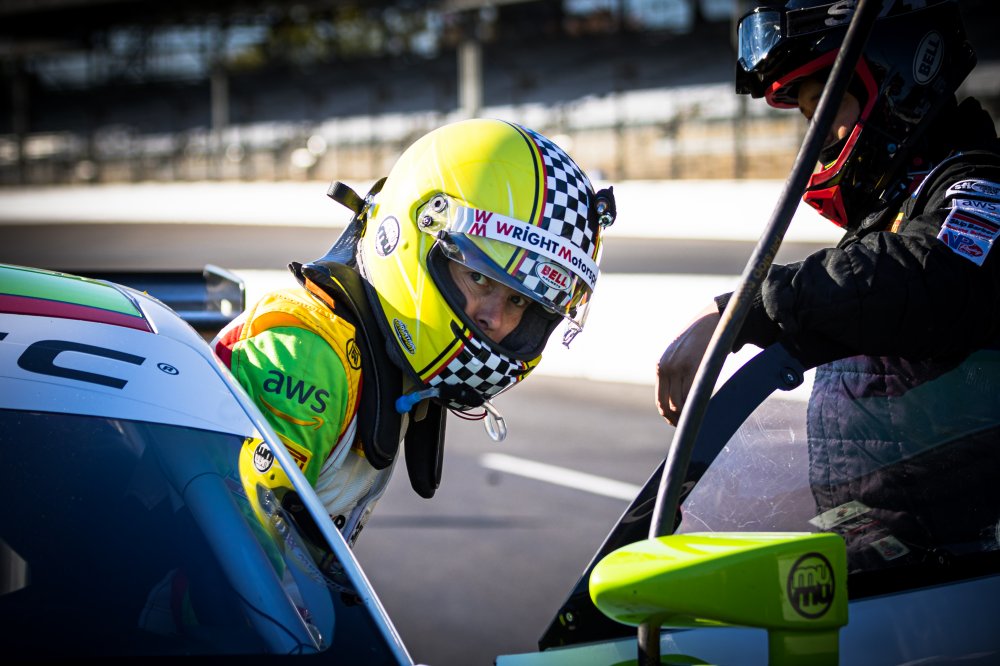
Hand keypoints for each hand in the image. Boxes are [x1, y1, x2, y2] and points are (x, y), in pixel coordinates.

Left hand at [655, 304, 719, 425]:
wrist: (713, 319)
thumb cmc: (700, 340)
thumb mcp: (682, 356)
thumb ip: (678, 374)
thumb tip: (681, 398)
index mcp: (661, 366)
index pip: (661, 401)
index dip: (669, 416)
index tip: (680, 423)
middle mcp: (665, 367)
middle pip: (667, 405)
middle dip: (678, 420)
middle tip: (692, 426)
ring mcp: (678, 367)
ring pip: (679, 403)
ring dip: (689, 414)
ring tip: (700, 417)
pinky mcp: (692, 366)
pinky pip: (692, 393)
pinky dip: (698, 404)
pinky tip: (707, 406)